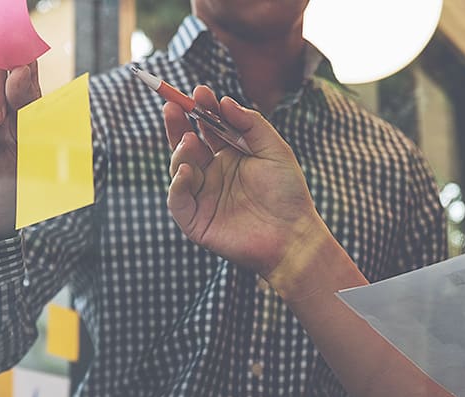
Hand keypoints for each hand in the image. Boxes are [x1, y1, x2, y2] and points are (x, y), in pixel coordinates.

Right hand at [164, 86, 326, 276]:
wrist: (293, 235)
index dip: (200, 109)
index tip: (199, 92)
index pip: (206, 128)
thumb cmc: (287, 193)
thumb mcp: (274, 149)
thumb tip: (224, 101)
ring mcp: (201, 196)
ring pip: (178, 168)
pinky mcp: (195, 220)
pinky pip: (177, 200)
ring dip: (180, 151)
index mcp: (228, 156)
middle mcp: (211, 174)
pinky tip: (187, 171)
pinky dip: (178, 184)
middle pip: (185, 144)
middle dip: (177, 124)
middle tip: (172, 105)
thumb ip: (250, 123)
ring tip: (189, 140)